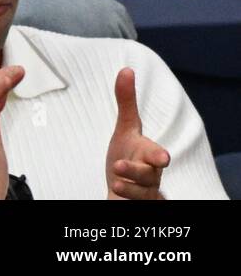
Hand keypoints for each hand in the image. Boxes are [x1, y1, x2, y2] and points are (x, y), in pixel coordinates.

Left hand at [106, 67, 169, 199]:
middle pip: (149, 176)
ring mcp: (145, 194)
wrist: (124, 189)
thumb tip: (126, 69)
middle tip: (119, 167)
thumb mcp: (125, 130)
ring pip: (142, 195)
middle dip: (137, 172)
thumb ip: (127, 103)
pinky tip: (115, 196)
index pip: (155, 155)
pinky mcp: (137, 206)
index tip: (162, 158)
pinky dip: (127, 202)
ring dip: (128, 188)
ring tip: (114, 182)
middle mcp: (151, 176)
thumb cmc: (128, 155)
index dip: (157, 156)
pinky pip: (135, 207)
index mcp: (149, 155)